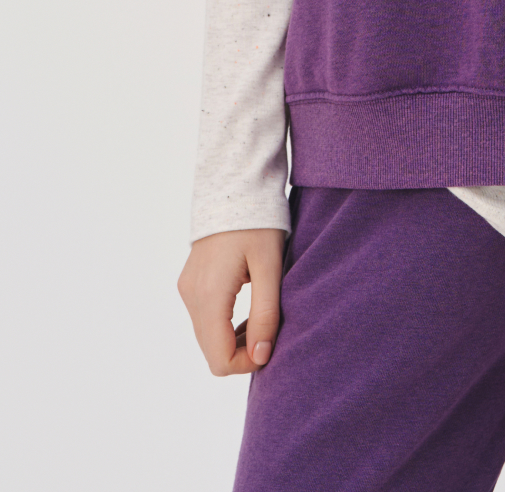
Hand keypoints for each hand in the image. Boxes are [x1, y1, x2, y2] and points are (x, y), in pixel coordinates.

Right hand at [177, 228, 285, 374]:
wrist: (236, 187)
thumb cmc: (258, 224)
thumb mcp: (270, 268)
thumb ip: (265, 314)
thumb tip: (261, 356)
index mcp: (209, 296)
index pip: (220, 359)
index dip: (247, 364)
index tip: (271, 346)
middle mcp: (191, 297)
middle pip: (211, 352)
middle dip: (242, 353)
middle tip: (271, 332)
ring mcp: (187, 289)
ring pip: (207, 338)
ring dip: (234, 340)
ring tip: (263, 320)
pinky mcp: (190, 283)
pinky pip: (204, 320)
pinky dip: (224, 325)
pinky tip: (248, 310)